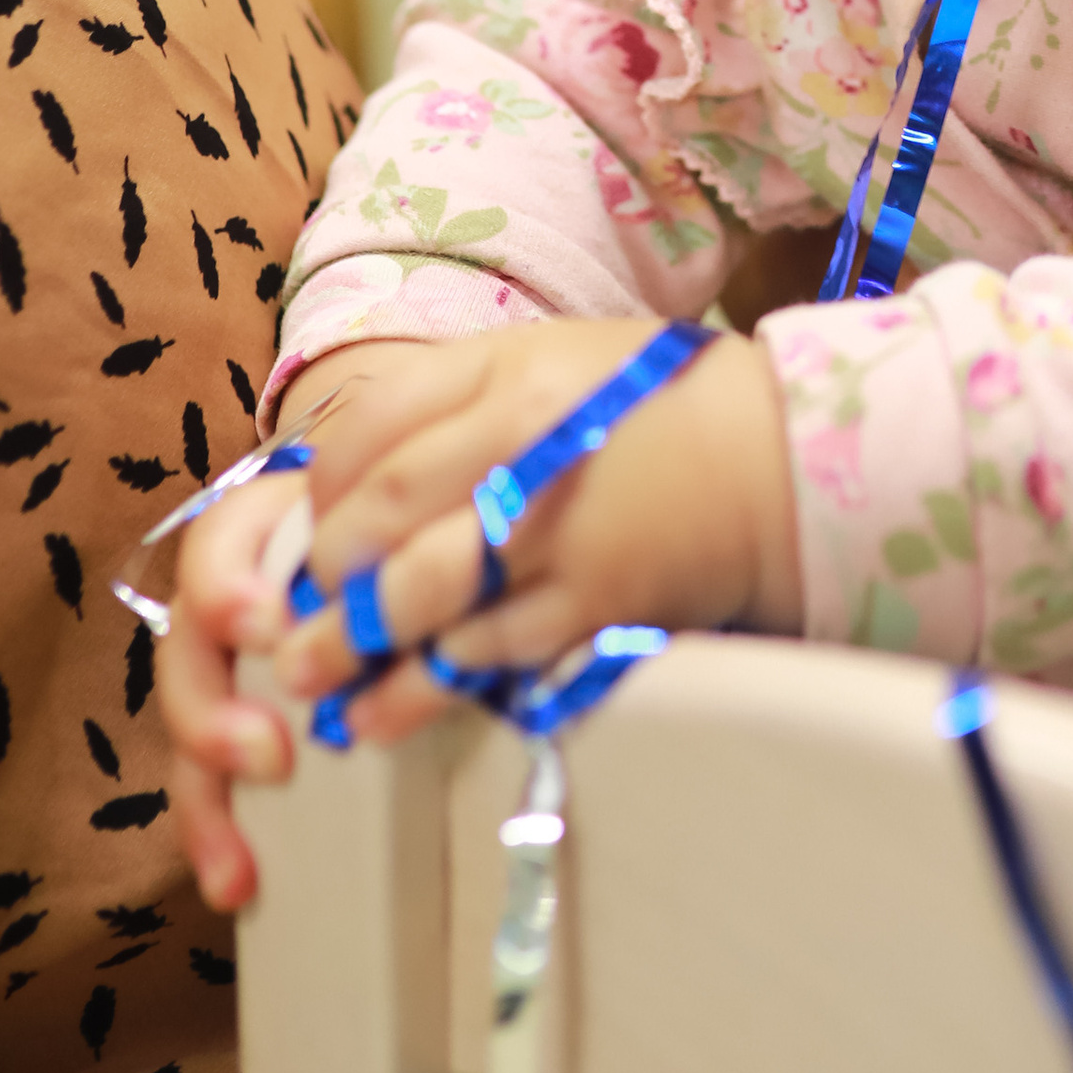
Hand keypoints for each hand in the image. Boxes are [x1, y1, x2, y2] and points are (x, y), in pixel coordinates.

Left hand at [157, 323, 800, 910]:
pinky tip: (382, 712)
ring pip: (414, 597)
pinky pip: (481, 654)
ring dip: (347, 646)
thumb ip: (455, 398)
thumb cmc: (655, 403)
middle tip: (292, 616)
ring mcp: (552, 529)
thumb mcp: (550, 360)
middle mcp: (517, 443)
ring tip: (308, 678)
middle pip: (373, 518)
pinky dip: (421, 688)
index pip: (362, 435)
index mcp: (502, 372)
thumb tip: (353, 469)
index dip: (315, 495)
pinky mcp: (588, 603)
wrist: (780, 456)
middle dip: (318, 578)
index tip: (310, 531)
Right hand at [158, 337, 427, 912]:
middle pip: (189, 654)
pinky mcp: (247, 723)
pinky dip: (218, 834)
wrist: (412, 512)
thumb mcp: (406, 502)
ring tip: (239, 862)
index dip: (230, 590)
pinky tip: (235, 882)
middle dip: (214, 715)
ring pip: (194, 728)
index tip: (268, 625)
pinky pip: (215, 780)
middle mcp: (234, 601)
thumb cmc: (408, 511)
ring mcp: (234, 667)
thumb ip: (409, 535)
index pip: (219, 549)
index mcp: (264, 531)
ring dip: (209, 797)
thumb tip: (450, 584)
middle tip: (269, 757)